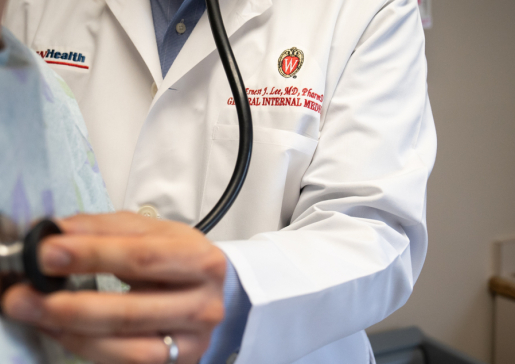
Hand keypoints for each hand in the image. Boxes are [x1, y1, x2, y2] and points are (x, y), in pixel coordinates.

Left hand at [1, 212, 226, 363]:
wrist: (205, 290)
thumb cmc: (176, 258)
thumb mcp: (151, 232)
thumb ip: (105, 228)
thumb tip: (57, 231)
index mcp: (202, 260)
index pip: (143, 258)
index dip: (93, 256)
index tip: (48, 252)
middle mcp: (204, 304)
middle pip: (132, 310)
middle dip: (71, 303)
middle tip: (26, 293)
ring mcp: (192, 341)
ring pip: (125, 346)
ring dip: (70, 331)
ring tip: (34, 312)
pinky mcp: (177, 363)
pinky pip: (124, 362)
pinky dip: (85, 347)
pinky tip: (60, 330)